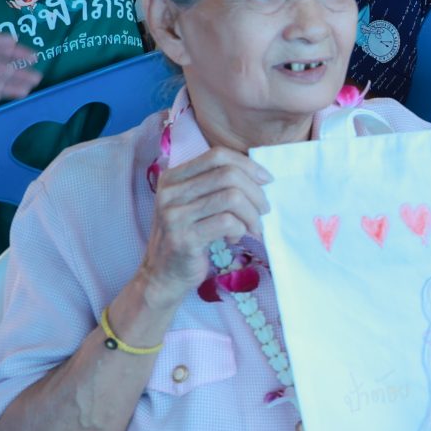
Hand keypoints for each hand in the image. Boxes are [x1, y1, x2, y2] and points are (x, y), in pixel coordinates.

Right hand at [140, 149, 272, 310]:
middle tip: (264, 210)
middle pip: (228, 175)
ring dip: (252, 214)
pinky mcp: (184, 238)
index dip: (248, 164)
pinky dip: (241, 230)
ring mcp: (173, 215)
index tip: (266, 180)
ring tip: (253, 227)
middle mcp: (169, 192)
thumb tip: (260, 175)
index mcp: (172, 178)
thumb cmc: (188, 236)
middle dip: (256, 192)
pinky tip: (234, 239)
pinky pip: (228, 223)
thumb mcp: (195, 204)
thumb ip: (216, 185)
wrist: (163, 275)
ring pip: (232, 198)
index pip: (217, 155)